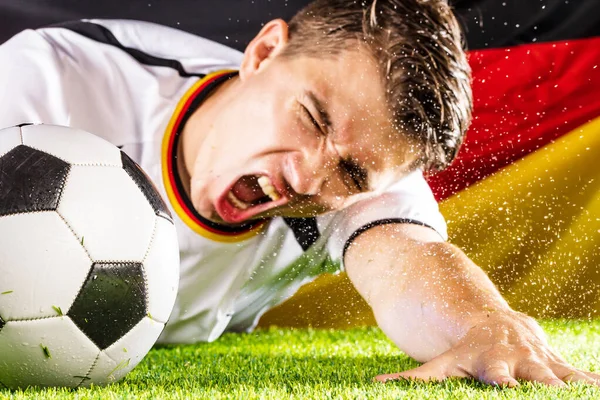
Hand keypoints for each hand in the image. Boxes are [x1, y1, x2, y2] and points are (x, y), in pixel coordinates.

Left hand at [375, 310, 599, 386]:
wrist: (495, 324)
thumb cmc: (465, 350)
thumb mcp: (440, 363)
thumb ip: (412, 378)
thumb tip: (375, 386)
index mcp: (493, 366)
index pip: (499, 377)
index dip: (503, 383)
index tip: (506, 388)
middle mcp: (522, 363)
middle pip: (539, 378)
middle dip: (550, 386)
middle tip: (559, 395)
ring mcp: (543, 362)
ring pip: (567, 377)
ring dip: (578, 387)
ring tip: (591, 395)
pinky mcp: (560, 363)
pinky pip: (583, 375)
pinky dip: (594, 383)